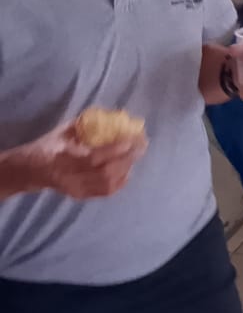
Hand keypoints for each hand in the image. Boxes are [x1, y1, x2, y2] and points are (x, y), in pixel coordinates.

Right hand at [22, 123, 147, 199]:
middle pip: (104, 173)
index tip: (132, 139)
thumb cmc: (49, 145)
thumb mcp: (64, 130)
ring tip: (136, 155)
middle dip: (127, 159)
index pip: (93, 158)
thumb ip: (87, 124)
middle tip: (141, 145)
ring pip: (106, 184)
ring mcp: (74, 188)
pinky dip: (119, 182)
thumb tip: (114, 117)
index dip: (115, 150)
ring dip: (126, 169)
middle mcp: (69, 176)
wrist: (30, 170)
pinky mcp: (79, 195)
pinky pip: (103, 192)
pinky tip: (127, 170)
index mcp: (63, 157)